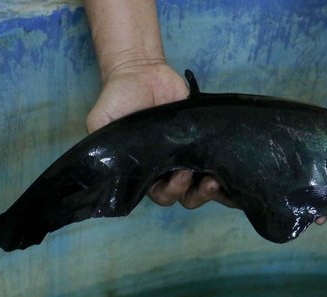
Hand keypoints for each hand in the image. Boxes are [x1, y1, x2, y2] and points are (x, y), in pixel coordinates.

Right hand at [87, 61, 234, 208]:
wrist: (141, 72)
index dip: (171, 192)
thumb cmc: (118, 99)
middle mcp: (168, 167)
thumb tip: (103, 171)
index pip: (160, 194)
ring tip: (213, 180)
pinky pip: (215, 159)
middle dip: (192, 194)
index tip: (177, 177)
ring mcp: (188, 154)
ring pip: (201, 183)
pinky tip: (226, 164)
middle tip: (196, 178)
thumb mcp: (100, 123)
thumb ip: (100, 147)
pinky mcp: (202, 138)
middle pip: (184, 195)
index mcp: (146, 171)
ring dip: (208, 188)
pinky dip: (222, 166)